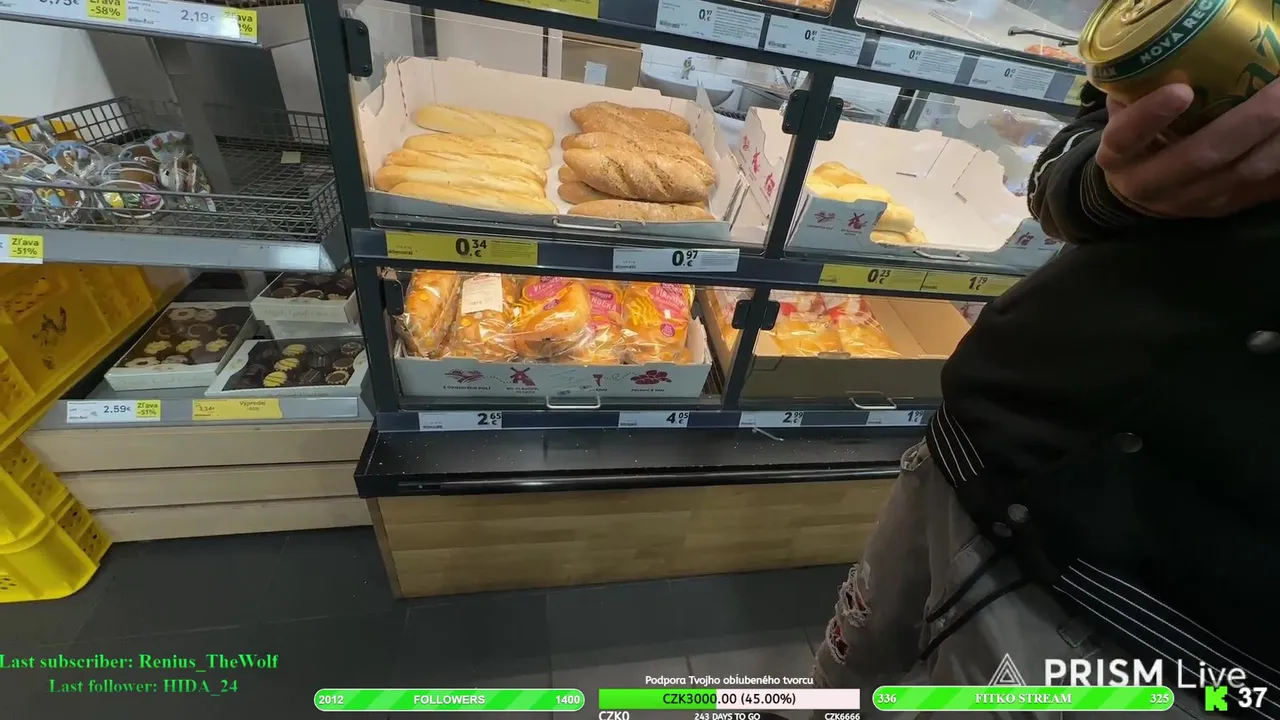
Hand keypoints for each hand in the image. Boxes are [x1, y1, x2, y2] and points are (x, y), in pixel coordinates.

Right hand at [1096, 80, 1279, 216]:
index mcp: (1119, 157)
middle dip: (1249, 120)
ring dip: (1277, 138)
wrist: (1141, 193)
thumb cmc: (1136, 141)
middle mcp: (1150, 184)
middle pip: (1202, 156)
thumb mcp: (1124, 116)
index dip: (1151, 116)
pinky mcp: (1222, 208)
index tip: (1181, 90)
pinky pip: (1263, 184)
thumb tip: (1182, 55)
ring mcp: (1190, 201)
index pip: (1126, 138)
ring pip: (1243, 172)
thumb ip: (1141, 93)